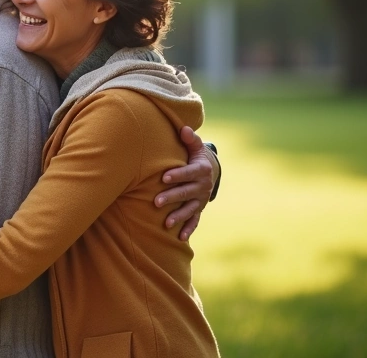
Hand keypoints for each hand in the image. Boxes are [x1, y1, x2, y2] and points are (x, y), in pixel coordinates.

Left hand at [155, 126, 217, 240]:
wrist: (210, 171)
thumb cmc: (195, 157)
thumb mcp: (196, 148)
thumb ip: (190, 140)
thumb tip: (183, 128)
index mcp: (201, 170)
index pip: (189, 173)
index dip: (178, 175)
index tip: (164, 177)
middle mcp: (202, 186)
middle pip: (186, 192)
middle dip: (172, 197)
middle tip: (156, 201)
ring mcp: (201, 199)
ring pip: (189, 209)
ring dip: (178, 216)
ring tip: (166, 223)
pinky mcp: (199, 208)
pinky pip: (195, 220)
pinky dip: (189, 229)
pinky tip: (180, 238)